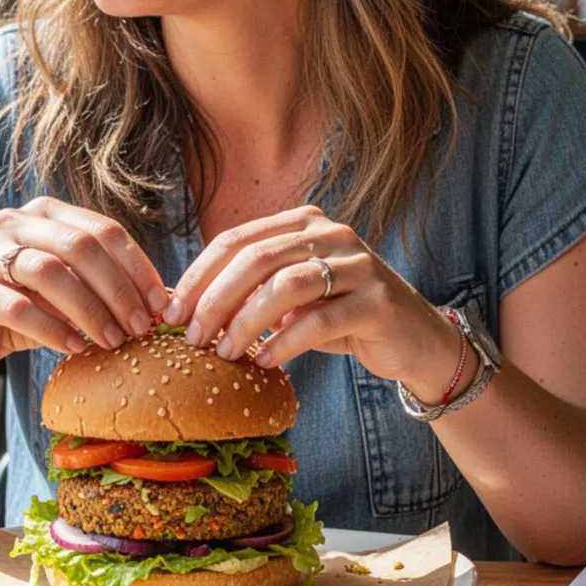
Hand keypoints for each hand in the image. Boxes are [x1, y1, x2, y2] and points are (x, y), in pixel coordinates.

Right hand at [0, 197, 168, 377]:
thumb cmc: (27, 311)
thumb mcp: (72, 295)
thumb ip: (109, 288)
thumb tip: (172, 301)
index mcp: (46, 213)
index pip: (104, 230)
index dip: (138, 267)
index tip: (163, 305)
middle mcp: (13, 223)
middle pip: (79, 246)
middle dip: (117, 289)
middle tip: (139, 327)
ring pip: (48, 272)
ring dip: (88, 310)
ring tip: (112, 341)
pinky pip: (16, 307)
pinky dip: (52, 330)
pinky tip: (74, 349)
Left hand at [163, 205, 463, 397]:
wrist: (414, 340)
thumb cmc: (340, 317)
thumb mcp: (292, 298)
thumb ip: (249, 291)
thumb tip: (181, 306)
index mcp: (303, 223)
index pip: (236, 240)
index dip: (198, 276)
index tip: (171, 311)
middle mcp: (331, 233)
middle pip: (255, 259)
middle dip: (215, 300)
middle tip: (192, 336)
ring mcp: (358, 264)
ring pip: (285, 285)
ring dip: (246, 322)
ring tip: (225, 352)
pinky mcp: (377, 301)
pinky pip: (318, 320)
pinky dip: (284, 343)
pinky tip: (265, 361)